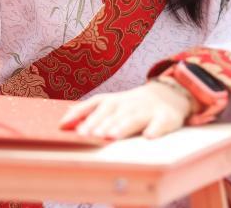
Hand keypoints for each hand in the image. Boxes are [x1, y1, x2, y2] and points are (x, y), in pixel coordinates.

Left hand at [59, 80, 193, 139]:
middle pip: (113, 114)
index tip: (74, 129)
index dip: (85, 116)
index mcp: (113, 101)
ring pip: (133, 118)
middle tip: (90, 136)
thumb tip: (62, 123)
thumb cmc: (131, 105)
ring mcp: (147, 110)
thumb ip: (87, 112)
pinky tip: (149, 136)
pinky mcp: (165, 117)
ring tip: (111, 136)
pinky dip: (155, 129)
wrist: (168, 94)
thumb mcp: (109, 104)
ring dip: (122, 127)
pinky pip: (161, 123)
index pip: (96, 106)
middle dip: (100, 124)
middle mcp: (128, 104)